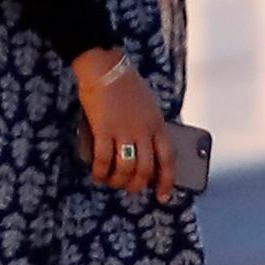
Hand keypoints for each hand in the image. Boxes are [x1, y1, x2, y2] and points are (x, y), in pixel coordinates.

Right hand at [75, 49, 179, 194]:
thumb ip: (151, 128)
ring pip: (125, 168)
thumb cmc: (127, 85)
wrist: (105, 68)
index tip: (163, 197)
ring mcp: (124, 131)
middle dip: (137, 185)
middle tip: (130, 189)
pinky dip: (101, 171)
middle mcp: (144, 131)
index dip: (166, 181)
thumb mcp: (149, 107)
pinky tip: (97, 175)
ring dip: (118, 180)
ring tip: (111, 182)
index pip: (167, 160)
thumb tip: (147, 152)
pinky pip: (104, 159)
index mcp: (158, 125)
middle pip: (145, 169)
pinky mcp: (103, 130)